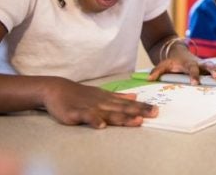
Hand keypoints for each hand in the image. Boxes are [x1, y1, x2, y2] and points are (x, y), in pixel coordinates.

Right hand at [42, 77, 157, 128]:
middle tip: (154, 113)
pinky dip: (95, 121)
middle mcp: (103, 102)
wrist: (58, 89)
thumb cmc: (81, 94)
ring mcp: (90, 107)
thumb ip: (119, 97)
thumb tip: (135, 96)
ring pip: (109, 113)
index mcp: (109, 99)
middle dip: (140, 111)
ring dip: (124, 118)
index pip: (128, 104)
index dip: (143, 107)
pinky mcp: (77, 113)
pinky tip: (102, 126)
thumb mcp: (102, 93)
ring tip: (137, 121)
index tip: (157, 110)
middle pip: (123, 109)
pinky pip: (87, 117)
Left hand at [147, 54, 215, 84]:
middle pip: (208, 65)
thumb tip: (149, 79)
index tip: (195, 83)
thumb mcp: (163, 64)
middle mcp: (199, 63)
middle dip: (213, 70)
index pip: (192, 69)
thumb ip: (157, 71)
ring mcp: (206, 64)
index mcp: (188, 63)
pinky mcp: (210, 67)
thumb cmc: (172, 61)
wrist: (178, 51)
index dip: (194, 76)